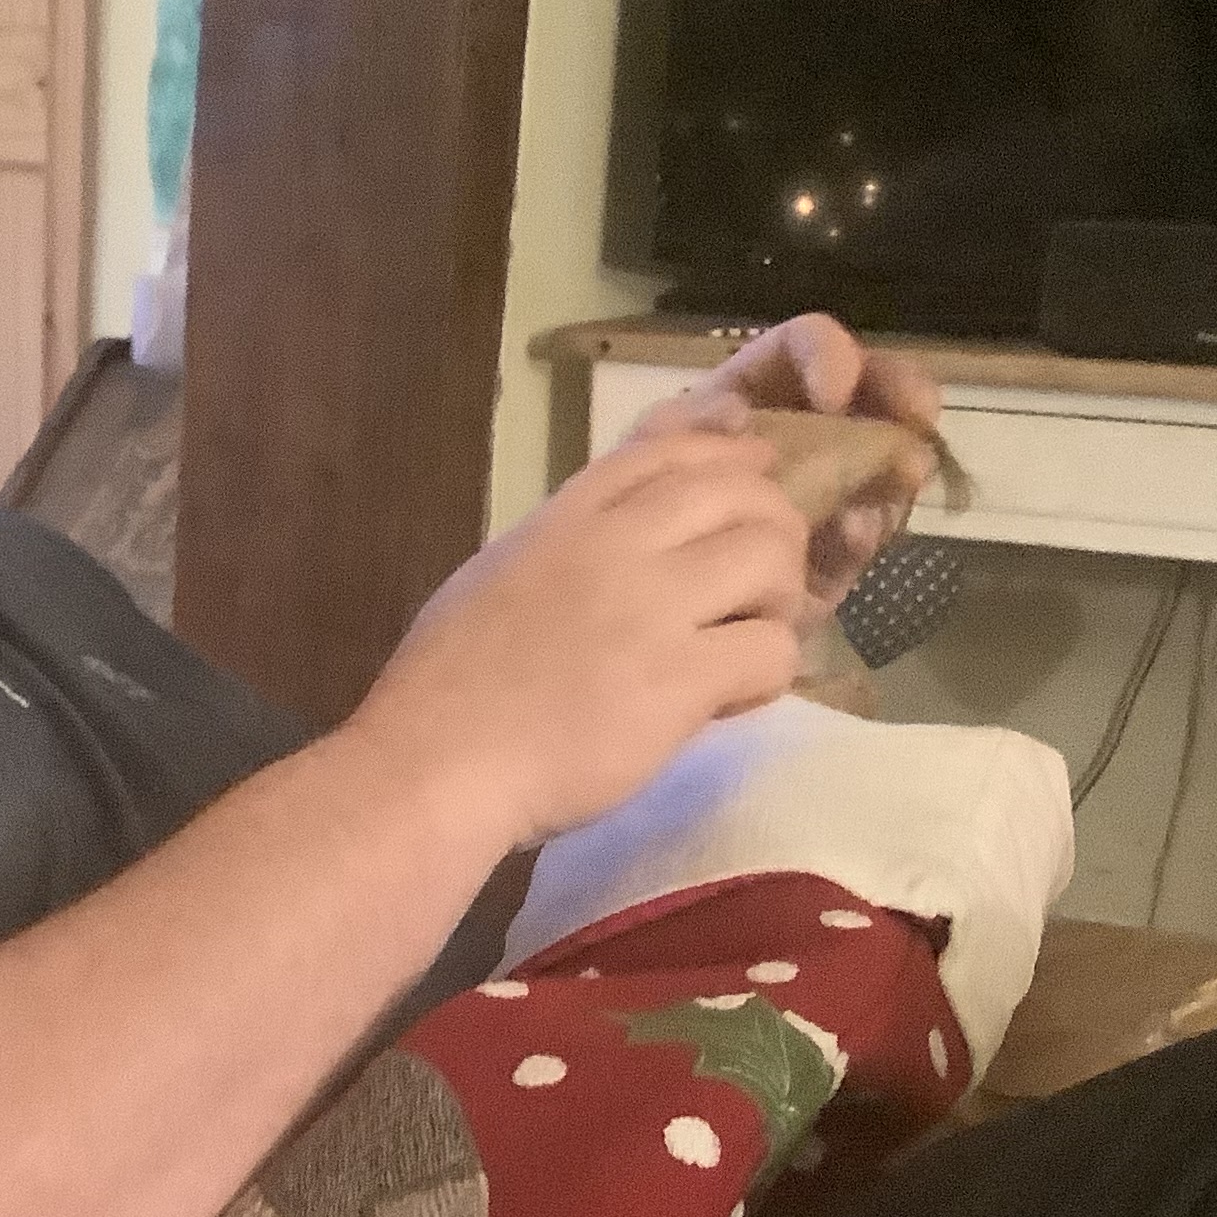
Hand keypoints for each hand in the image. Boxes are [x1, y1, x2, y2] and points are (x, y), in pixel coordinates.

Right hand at [355, 431, 808, 850]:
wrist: (436, 764)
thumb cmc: (442, 691)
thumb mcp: (492, 580)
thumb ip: (555, 553)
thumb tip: (605, 553)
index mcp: (563, 521)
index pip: (666, 452)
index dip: (726, 452)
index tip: (757, 468)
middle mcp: (614, 546)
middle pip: (737, 491)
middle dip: (772, 527)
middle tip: (767, 579)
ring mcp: (650, 608)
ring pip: (769, 557)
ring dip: (780, 596)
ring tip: (753, 636)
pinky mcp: (679, 678)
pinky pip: (770, 648)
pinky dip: (769, 672)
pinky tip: (736, 698)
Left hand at [634, 315, 942, 609]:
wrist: (635, 599)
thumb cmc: (636, 508)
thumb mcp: (646, 456)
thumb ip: (685, 425)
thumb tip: (737, 407)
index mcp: (755, 394)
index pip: (803, 348)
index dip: (828, 354)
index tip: (835, 390)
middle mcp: (801, 434)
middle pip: (870, 391)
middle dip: (903, 391)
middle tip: (918, 411)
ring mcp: (826, 491)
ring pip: (884, 462)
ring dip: (896, 464)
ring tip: (898, 476)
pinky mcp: (832, 552)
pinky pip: (864, 534)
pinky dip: (868, 529)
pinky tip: (856, 533)